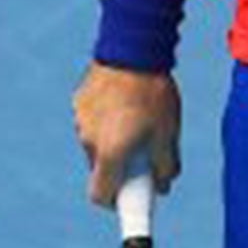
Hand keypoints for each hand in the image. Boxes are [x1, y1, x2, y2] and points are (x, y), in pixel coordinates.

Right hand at [73, 63, 181, 205]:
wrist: (133, 47)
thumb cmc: (154, 92)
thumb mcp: (168, 132)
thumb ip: (166, 164)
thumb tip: (165, 186)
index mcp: (109, 153)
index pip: (101, 195)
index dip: (116, 201)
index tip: (131, 198)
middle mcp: (88, 140)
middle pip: (102, 168)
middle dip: (121, 166)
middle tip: (145, 152)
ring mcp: (81, 119)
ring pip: (97, 142)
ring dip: (114, 140)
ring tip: (140, 118)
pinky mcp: (79, 100)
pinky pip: (93, 120)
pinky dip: (108, 119)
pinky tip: (127, 101)